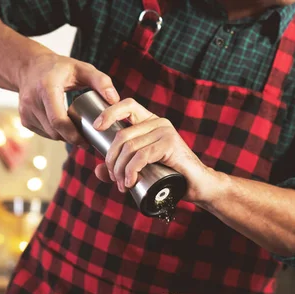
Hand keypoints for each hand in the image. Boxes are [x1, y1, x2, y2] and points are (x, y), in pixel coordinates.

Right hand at [17, 53, 118, 143]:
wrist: (30, 66)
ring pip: (50, 134)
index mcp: (46, 87)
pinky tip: (65, 128)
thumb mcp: (83, 68)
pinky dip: (56, 134)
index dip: (74, 135)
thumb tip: (115, 100)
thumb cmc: (60, 68)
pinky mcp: (24, 119)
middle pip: (55, 130)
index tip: (88, 142)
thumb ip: (101, 81)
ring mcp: (25, 111)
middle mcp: (31, 100)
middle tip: (88, 139)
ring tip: (79, 132)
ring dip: (65, 137)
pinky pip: (44, 133)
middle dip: (72, 138)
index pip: (58, 120)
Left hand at [92, 98, 218, 202]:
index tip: (96, 127)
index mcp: (151, 122)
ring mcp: (165, 131)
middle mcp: (158, 122)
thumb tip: (98, 170)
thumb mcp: (141, 171)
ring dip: (120, 169)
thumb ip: (119, 169)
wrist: (197, 186)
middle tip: (114, 179)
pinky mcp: (170, 144)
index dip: (109, 112)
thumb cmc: (171, 176)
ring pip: (129, 147)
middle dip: (112, 160)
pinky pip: (141, 156)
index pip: (127, 106)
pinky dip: (131, 171)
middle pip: (122, 135)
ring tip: (123, 185)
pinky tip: (130, 182)